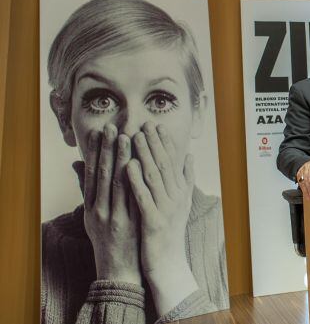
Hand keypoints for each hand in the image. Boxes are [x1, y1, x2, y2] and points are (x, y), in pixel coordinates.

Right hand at [81, 125, 140, 284]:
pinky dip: (139, 180)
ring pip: (120, 183)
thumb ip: (87, 189)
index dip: (95, 152)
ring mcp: (117, 218)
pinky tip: (142, 164)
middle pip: (104, 176)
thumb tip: (77, 162)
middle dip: (108, 149)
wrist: (119, 271)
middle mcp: (102, 211)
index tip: (99, 132)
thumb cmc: (107, 239)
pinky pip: (137, 197)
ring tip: (128, 138)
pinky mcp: (133, 224)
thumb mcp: (92, 215)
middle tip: (113, 127)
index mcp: (92, 208)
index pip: (92, 174)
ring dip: (123, 159)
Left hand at [126, 122, 197, 315]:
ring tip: (134, 136)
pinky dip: (136, 180)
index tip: (155, 125)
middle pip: (164, 164)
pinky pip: (143, 196)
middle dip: (153, 143)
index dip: (164, 142)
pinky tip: (128, 165)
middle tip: (144, 123)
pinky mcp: (153, 220)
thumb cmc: (170, 232)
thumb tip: (189, 154)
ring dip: (144, 154)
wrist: (168, 264)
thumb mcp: (182, 203)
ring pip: (154, 176)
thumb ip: (186, 178)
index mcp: (180, 191)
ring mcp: (166, 208)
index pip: (173, 161)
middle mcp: (176, 197)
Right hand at [296, 159, 309, 199]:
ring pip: (302, 181)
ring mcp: (302, 171)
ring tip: (309, 197)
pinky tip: (306, 195)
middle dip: (309, 187)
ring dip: (306, 190)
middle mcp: (306, 167)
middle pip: (306, 177)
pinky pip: (300, 183)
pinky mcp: (298, 175)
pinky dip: (303, 190)